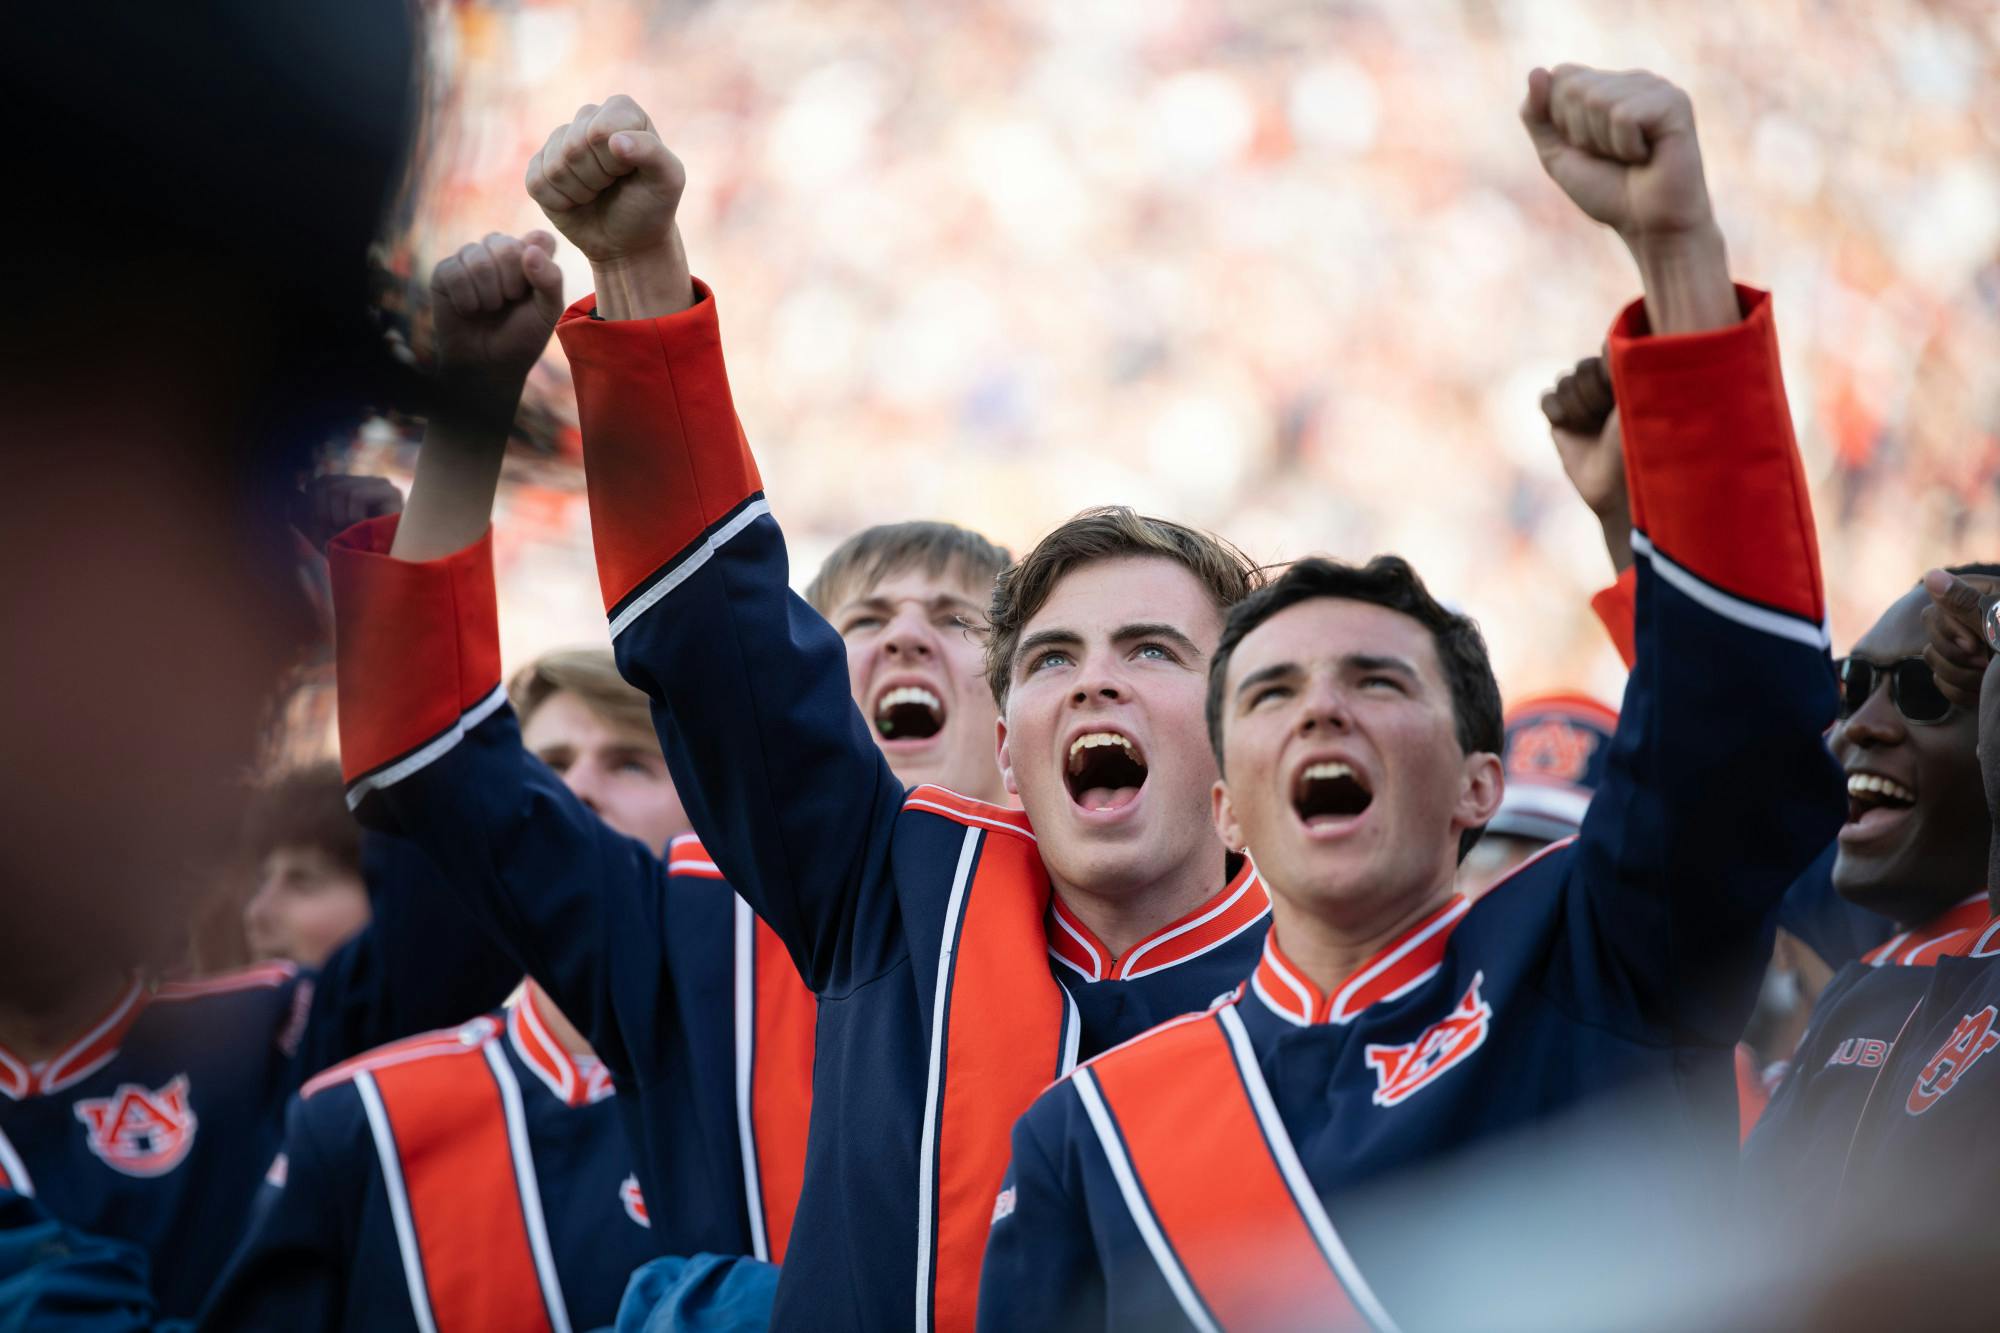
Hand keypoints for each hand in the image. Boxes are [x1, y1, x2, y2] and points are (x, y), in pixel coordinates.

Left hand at [292, 475, 403, 549]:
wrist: (385, 574)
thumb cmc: (356, 556)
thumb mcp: (323, 534)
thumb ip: (305, 514)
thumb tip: (289, 493)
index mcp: (352, 489)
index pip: (319, 483)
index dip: (312, 506)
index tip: (322, 533)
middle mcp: (366, 483)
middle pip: (325, 483)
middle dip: (323, 513)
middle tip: (336, 535)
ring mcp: (380, 485)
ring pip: (338, 490)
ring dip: (338, 518)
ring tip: (352, 534)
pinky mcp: (390, 493)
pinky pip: (355, 495)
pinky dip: (353, 517)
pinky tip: (366, 529)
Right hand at [430, 231, 565, 417]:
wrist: (490, 364)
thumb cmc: (522, 336)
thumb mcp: (547, 312)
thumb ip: (550, 280)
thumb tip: (530, 250)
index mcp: (530, 256)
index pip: (540, 239)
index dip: (538, 266)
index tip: (533, 292)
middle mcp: (500, 251)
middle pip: (507, 246)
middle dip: (511, 284)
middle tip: (509, 303)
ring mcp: (471, 258)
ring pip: (478, 258)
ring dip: (488, 295)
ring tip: (489, 309)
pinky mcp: (445, 271)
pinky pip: (454, 272)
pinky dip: (465, 300)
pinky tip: (468, 310)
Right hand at [526, 96, 684, 267]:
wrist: (629, 241)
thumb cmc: (651, 206)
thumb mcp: (668, 181)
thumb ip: (652, 153)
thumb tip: (615, 141)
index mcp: (621, 111)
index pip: (599, 130)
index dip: (613, 161)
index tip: (629, 171)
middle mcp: (588, 118)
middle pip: (573, 147)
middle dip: (596, 178)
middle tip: (612, 186)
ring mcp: (560, 141)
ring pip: (555, 167)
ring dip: (580, 191)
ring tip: (598, 193)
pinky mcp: (539, 166)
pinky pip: (537, 183)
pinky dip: (560, 202)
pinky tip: (577, 201)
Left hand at [1521, 66, 1713, 245]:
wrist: (1648, 226)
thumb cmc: (1608, 192)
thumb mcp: (1557, 154)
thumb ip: (1537, 115)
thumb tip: (1536, 71)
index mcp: (1608, 85)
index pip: (1561, 76)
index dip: (1561, 120)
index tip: (1586, 148)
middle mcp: (1633, 80)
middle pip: (1574, 88)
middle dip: (1581, 134)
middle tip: (1611, 157)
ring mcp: (1657, 88)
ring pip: (1597, 100)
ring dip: (1603, 143)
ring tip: (1631, 158)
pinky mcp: (1675, 103)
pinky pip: (1622, 116)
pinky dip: (1625, 147)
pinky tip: (1648, 156)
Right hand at [1542, 355, 1630, 572]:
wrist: (1618, 485)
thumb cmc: (1640, 441)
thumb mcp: (1638, 396)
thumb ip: (1623, 364)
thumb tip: (1608, 342)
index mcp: (1631, 379)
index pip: (1605, 352)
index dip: (1610, 372)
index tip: (1625, 395)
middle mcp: (1606, 389)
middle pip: (1582, 367)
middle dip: (1593, 391)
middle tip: (1607, 417)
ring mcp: (1582, 404)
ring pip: (1565, 381)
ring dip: (1578, 404)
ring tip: (1592, 428)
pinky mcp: (1560, 421)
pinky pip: (1546, 398)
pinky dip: (1556, 409)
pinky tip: (1568, 425)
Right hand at [1921, 570, 1998, 710]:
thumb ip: (1966, 602)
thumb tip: (1931, 575)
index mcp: (1983, 597)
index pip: (1938, 606)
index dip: (1951, 628)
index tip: (1977, 645)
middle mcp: (1971, 618)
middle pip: (1932, 632)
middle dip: (1956, 654)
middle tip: (1986, 663)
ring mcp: (1967, 646)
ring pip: (1934, 658)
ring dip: (1960, 675)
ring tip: (1988, 678)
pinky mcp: (1965, 672)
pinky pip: (1941, 680)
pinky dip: (1960, 690)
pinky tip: (1981, 691)